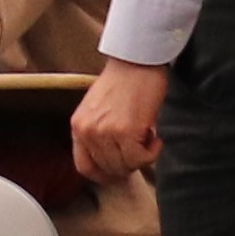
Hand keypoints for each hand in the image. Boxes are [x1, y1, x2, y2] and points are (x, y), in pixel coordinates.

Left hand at [71, 55, 168, 187]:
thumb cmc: (124, 80)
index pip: (84, 167)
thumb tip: (113, 160)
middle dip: (128, 164)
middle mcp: (88, 131)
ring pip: (125, 166)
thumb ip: (98, 133)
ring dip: (141, 158)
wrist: (138, 60)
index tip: (119, 172)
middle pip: (108, 169)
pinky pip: (140, 159)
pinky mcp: (126, 132)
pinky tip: (156, 138)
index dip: (103, 175)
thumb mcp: (97, 109)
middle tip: (141, 150)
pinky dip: (152, 153)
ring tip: (149, 139)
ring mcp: (105, 133)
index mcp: (78, 126)